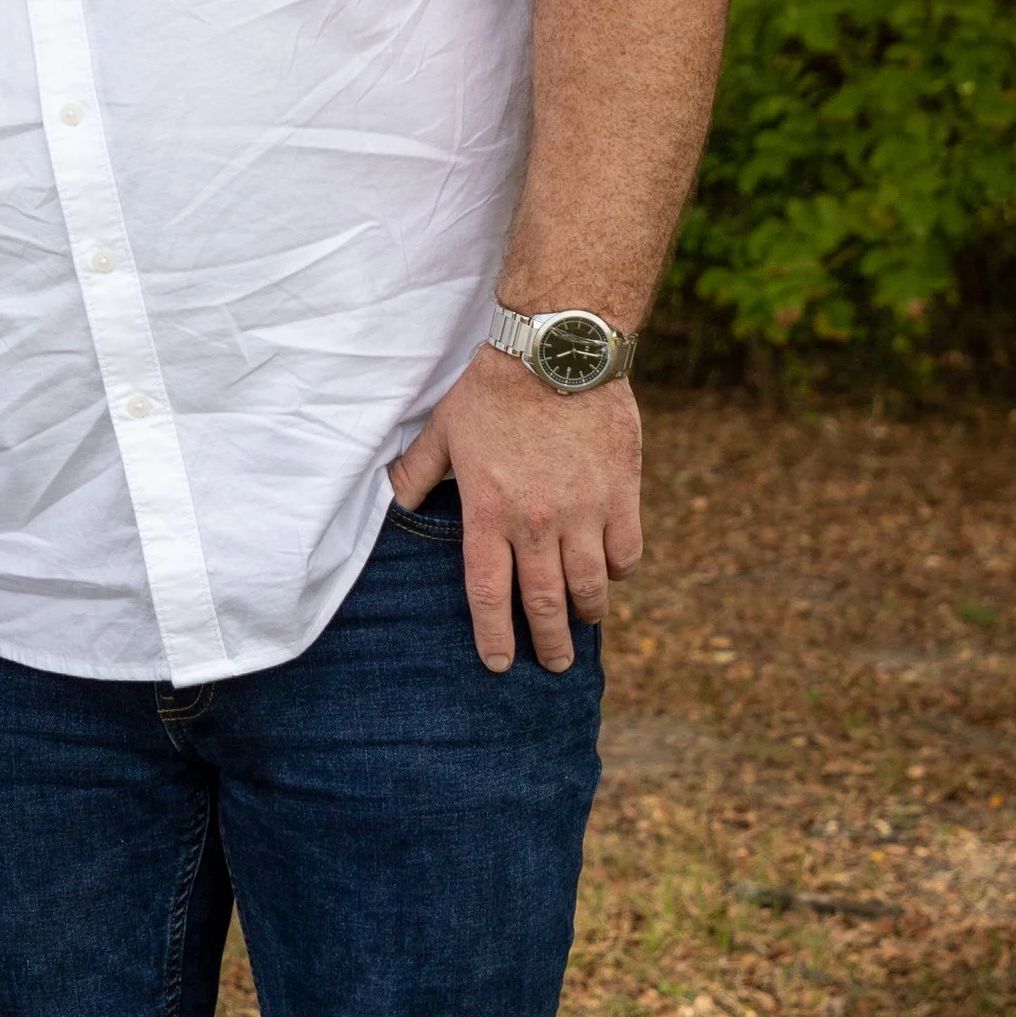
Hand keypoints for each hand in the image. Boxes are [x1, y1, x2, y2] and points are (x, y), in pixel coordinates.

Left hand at [389, 349, 642, 673]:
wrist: (558, 351)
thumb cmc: (494, 390)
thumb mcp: (443, 431)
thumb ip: (417, 473)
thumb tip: (390, 500)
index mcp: (488, 514)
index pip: (489, 594)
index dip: (493, 635)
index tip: (498, 663)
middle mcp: (536, 524)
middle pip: (544, 603)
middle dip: (549, 643)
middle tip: (554, 665)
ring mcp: (584, 511)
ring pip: (589, 586)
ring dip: (587, 614)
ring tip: (585, 626)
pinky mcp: (622, 493)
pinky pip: (626, 551)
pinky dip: (619, 570)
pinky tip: (611, 573)